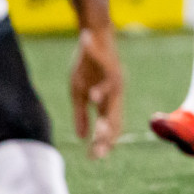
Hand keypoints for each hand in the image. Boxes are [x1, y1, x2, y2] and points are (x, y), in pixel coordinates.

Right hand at [70, 25, 122, 160]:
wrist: (93, 36)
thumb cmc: (87, 65)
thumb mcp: (79, 92)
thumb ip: (81, 114)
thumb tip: (82, 137)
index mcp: (107, 101)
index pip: (108, 126)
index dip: (103, 141)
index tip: (94, 158)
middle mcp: (114, 94)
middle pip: (114, 120)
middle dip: (106, 137)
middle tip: (99, 153)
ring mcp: (115, 81)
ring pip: (113, 104)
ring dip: (107, 121)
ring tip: (100, 133)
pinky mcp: (111, 67)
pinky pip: (107, 79)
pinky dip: (101, 88)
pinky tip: (94, 96)